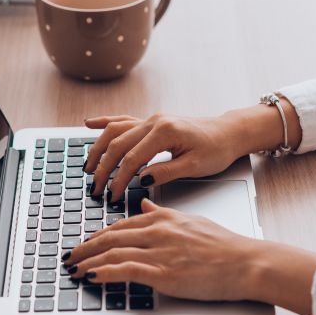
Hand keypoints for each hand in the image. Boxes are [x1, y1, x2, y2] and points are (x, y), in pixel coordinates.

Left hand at [65, 199, 257, 300]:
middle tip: (70, 256)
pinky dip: (105, 272)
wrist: (246, 262)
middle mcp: (157, 231)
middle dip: (86, 247)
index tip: (85, 243)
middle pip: (111, 237)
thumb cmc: (225, 246)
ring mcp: (160, 252)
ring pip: (113, 252)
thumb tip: (146, 202)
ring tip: (74, 269)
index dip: (98, 235)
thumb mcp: (191, 220)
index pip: (120, 225)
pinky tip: (92, 276)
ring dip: (89, 260)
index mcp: (163, 218)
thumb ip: (165, 212)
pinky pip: (126, 270)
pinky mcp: (164, 272)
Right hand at [84, 112, 246, 200]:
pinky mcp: (151, 122)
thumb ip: (166, 172)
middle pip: (117, 144)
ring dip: (98, 147)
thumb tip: (142, 179)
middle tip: (95, 188)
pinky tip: (89, 124)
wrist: (228, 133)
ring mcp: (151, 119)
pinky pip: (123, 120)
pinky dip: (105, 123)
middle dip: (103, 168)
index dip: (119, 179)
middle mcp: (154, 121)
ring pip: (115, 130)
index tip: (112, 195)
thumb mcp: (195, 166)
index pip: (132, 159)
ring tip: (87, 166)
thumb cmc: (216, 149)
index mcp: (165, 132)